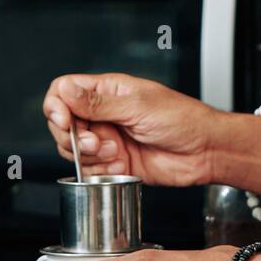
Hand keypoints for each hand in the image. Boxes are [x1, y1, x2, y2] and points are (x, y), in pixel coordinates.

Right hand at [43, 73, 221, 185]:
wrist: (204, 151)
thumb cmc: (182, 119)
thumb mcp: (138, 106)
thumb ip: (98, 103)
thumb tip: (65, 91)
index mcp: (108, 91)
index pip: (64, 91)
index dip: (56, 106)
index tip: (64, 120)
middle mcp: (104, 114)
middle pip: (62, 123)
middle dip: (73, 136)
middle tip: (95, 142)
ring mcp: (108, 138)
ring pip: (72, 149)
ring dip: (88, 155)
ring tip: (115, 152)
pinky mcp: (113, 162)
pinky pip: (89, 169)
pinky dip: (99, 170)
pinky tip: (120, 164)